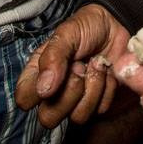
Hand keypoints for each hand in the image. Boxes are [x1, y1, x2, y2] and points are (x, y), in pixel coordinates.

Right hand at [15, 3, 129, 126]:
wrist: (118, 26)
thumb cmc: (87, 28)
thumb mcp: (67, 33)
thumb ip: (52, 57)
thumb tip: (43, 90)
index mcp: (37, 74)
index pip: (24, 99)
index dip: (37, 91)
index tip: (56, 69)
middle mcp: (54, 93)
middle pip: (49, 118)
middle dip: (70, 91)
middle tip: (80, 66)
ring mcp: (76, 102)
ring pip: (78, 117)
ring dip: (93, 85)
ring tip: (96, 63)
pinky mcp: (98, 104)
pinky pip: (100, 110)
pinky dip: (108, 87)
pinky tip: (108, 71)